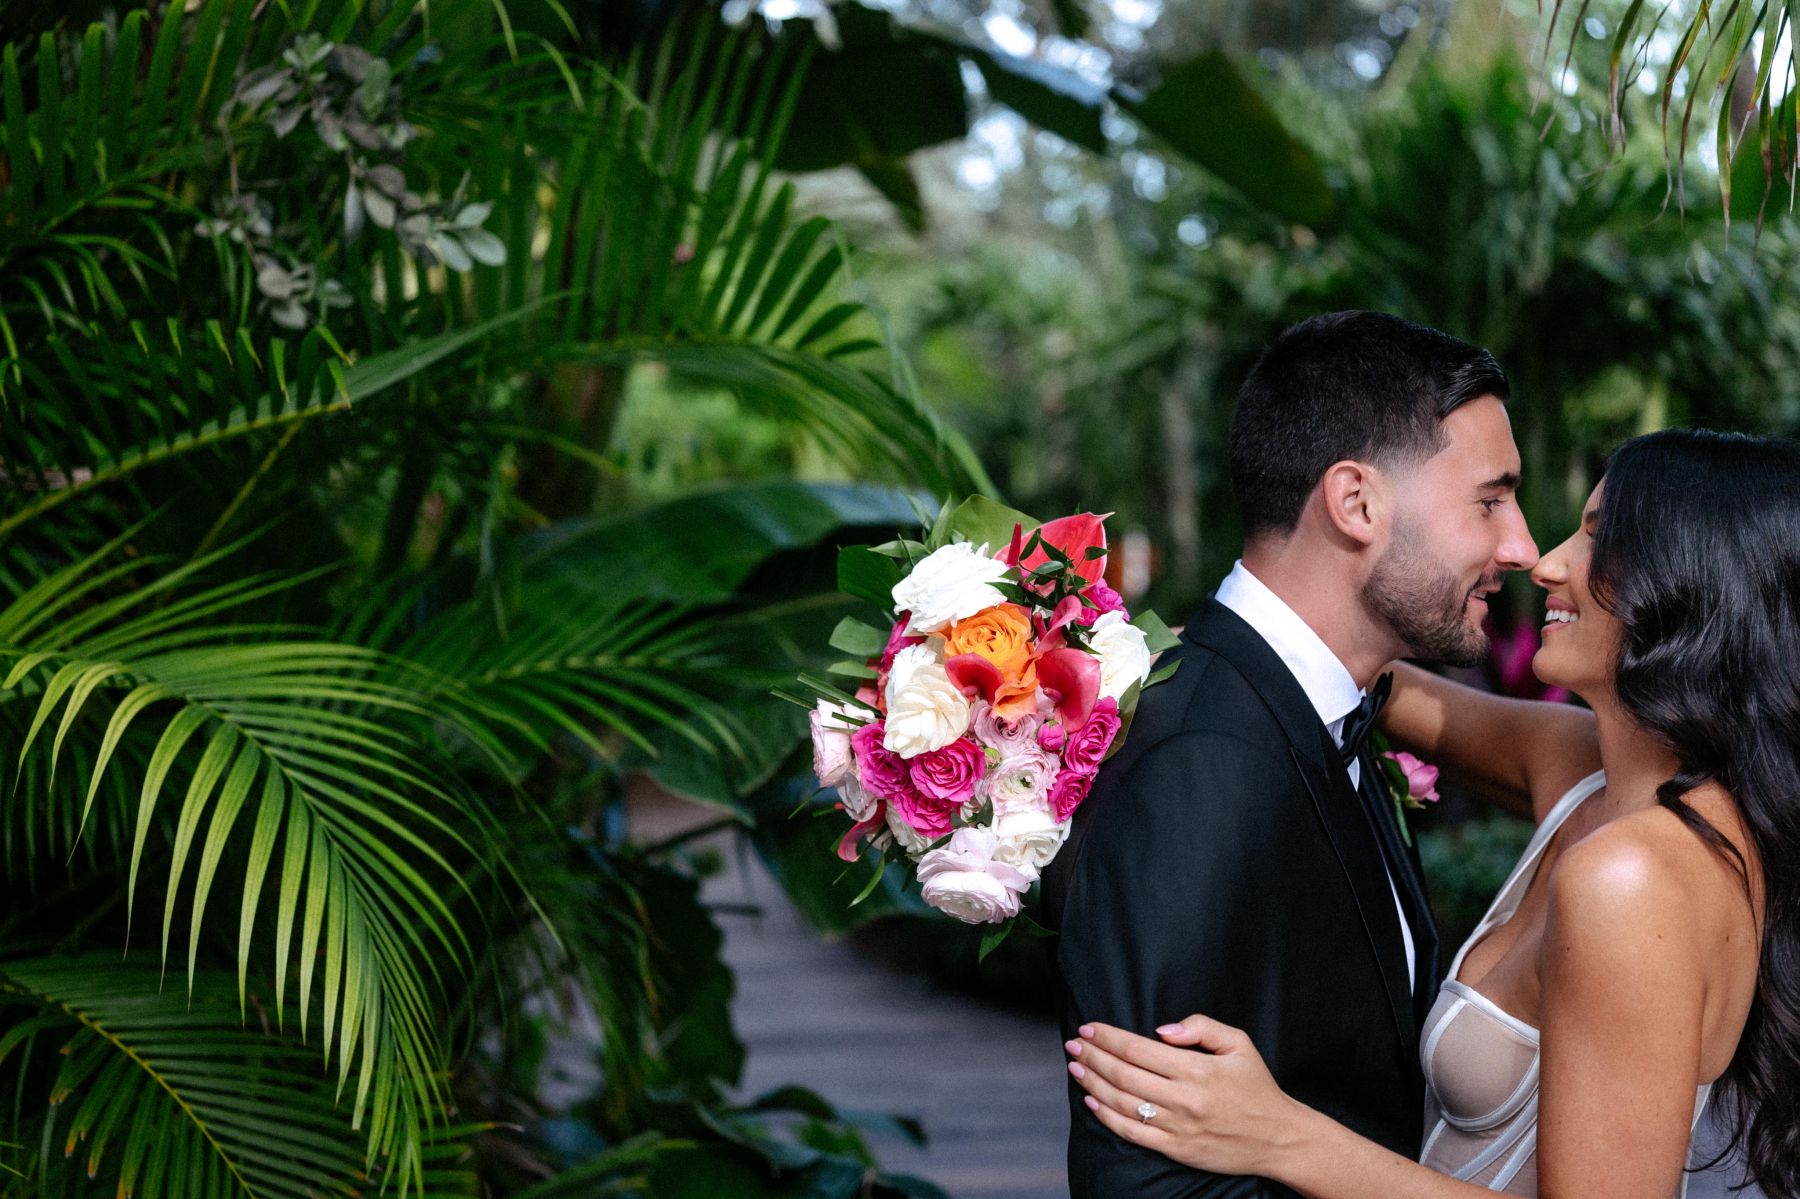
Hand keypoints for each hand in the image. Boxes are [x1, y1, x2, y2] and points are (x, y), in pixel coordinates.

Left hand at [1064, 1015, 1310, 1178]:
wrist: (1279, 1138)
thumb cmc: (1257, 1087)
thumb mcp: (1239, 1044)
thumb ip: (1201, 1027)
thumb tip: (1161, 1030)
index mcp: (1197, 1070)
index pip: (1139, 1049)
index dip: (1108, 1037)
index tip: (1089, 1028)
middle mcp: (1184, 1099)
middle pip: (1124, 1074)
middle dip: (1093, 1056)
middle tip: (1074, 1044)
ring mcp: (1178, 1127)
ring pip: (1123, 1103)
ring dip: (1093, 1084)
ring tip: (1076, 1067)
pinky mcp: (1176, 1149)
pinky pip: (1133, 1133)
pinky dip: (1107, 1117)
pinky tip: (1092, 1103)